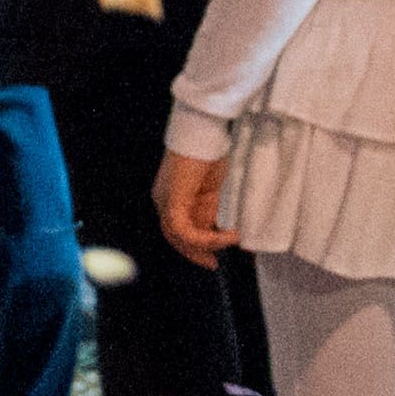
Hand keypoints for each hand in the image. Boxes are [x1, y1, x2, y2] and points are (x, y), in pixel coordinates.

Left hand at [154, 149, 233, 266]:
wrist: (202, 131)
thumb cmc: (211, 151)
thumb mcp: (215, 186)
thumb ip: (215, 207)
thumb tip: (229, 227)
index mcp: (172, 197)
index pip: (178, 229)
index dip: (195, 246)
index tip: (212, 258)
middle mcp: (163, 201)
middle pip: (175, 237)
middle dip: (195, 253)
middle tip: (213, 264)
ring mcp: (165, 201)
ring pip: (178, 237)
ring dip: (206, 245)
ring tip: (231, 243)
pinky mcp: (172, 200)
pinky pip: (183, 230)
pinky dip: (205, 238)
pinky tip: (226, 237)